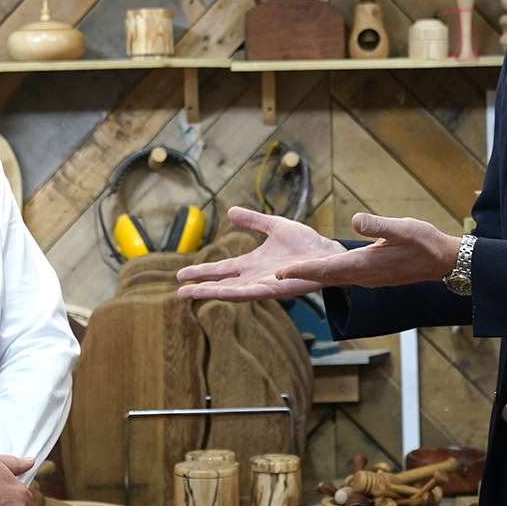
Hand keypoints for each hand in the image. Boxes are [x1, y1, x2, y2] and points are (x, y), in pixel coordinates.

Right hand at [176, 206, 345, 300]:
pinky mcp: (278, 290)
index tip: (181, 275)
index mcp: (251, 264)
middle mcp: (254, 277)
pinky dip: (238, 293)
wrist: (328, 252)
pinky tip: (222, 293)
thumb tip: (230, 211)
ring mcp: (264, 285)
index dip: (202, 272)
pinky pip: (254, 293)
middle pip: (221, 284)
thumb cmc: (305, 243)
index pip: (221, 269)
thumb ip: (253, 221)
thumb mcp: (274, 226)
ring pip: (232, 292)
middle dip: (200, 288)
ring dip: (212, 293)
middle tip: (178, 292)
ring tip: (191, 295)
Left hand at [276, 213, 463, 288]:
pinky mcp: (371, 276)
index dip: (302, 271)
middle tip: (274, 276)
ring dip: (310, 276)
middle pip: (323, 277)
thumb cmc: (425, 243)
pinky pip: (342, 277)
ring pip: (332, 279)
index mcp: (365, 265)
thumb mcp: (403, 228)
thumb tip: (355, 219)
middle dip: (298, 276)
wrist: (443, 261)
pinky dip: (325, 274)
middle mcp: (362, 276)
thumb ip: (378, 225)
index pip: (326, 269)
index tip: (279, 273)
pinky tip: (319, 269)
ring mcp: (367, 278)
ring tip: (288, 273)